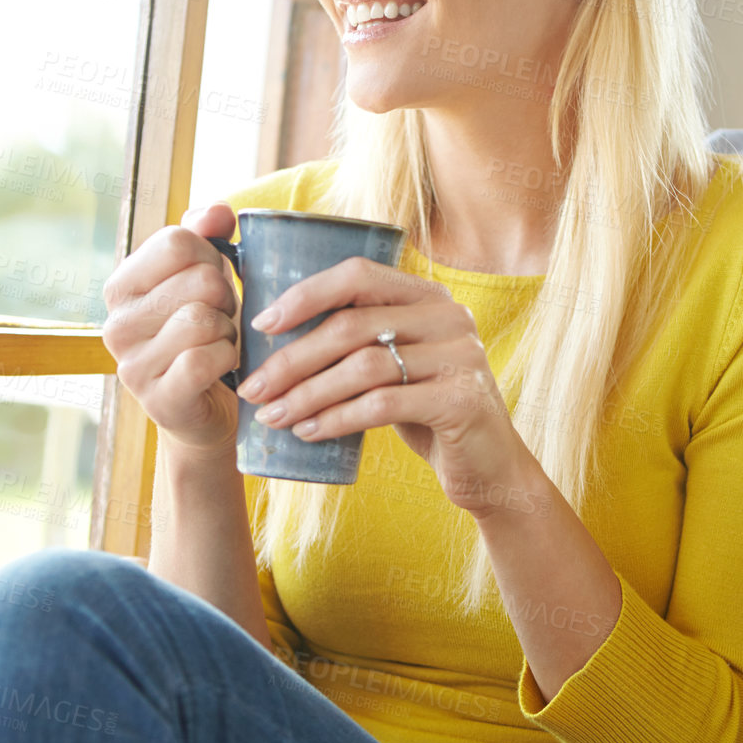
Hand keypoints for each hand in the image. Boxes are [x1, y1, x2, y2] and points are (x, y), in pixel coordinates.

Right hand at [101, 203, 241, 454]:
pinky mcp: (158, 399)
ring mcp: (132, 365)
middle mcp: (116, 324)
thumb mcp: (203, 278)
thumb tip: (219, 213)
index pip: (176, 240)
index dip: (211, 256)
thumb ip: (207, 235)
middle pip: (199, 279)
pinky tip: (223, 366)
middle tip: (221, 318)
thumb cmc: (206, 334)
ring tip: (221, 341)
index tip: (211, 280)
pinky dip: (228, 357)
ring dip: (229, 330)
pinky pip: (206, 358)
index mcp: (121, 286)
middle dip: (227, 297)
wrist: (208, 409)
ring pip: (203, 318)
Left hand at [234, 255, 543, 517]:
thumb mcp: (398, 366)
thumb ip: (359, 341)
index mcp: (429, 297)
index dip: (305, 294)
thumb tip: (273, 336)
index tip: (261, 325)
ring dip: (308, 394)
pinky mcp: (461, 400)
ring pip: (363, 366)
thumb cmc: (427, 414)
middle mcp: (449, 317)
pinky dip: (337, 419)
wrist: (489, 468)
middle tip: (253, 388)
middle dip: (293, 359)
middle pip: (352, 325)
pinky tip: (309, 432)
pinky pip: (383, 405)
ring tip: (273, 416)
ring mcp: (461, 356)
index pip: (358, 274)